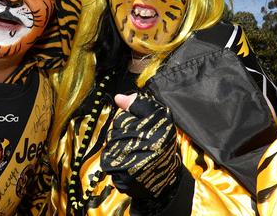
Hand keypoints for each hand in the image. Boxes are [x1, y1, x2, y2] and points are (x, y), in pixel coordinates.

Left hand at [101, 92, 180, 210]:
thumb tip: (119, 98)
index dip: (130, 122)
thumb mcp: (160, 118)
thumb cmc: (163, 145)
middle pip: (114, 132)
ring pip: (110, 146)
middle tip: (139, 143)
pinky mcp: (120, 178)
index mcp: (151, 129)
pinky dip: (115, 162)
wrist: (168, 178)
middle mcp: (139, 146)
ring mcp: (128, 164)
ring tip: (135, 153)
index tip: (142, 130)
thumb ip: (140, 104)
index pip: (122, 118)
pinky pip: (108, 162)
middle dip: (123, 135)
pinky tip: (129, 163)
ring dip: (119, 148)